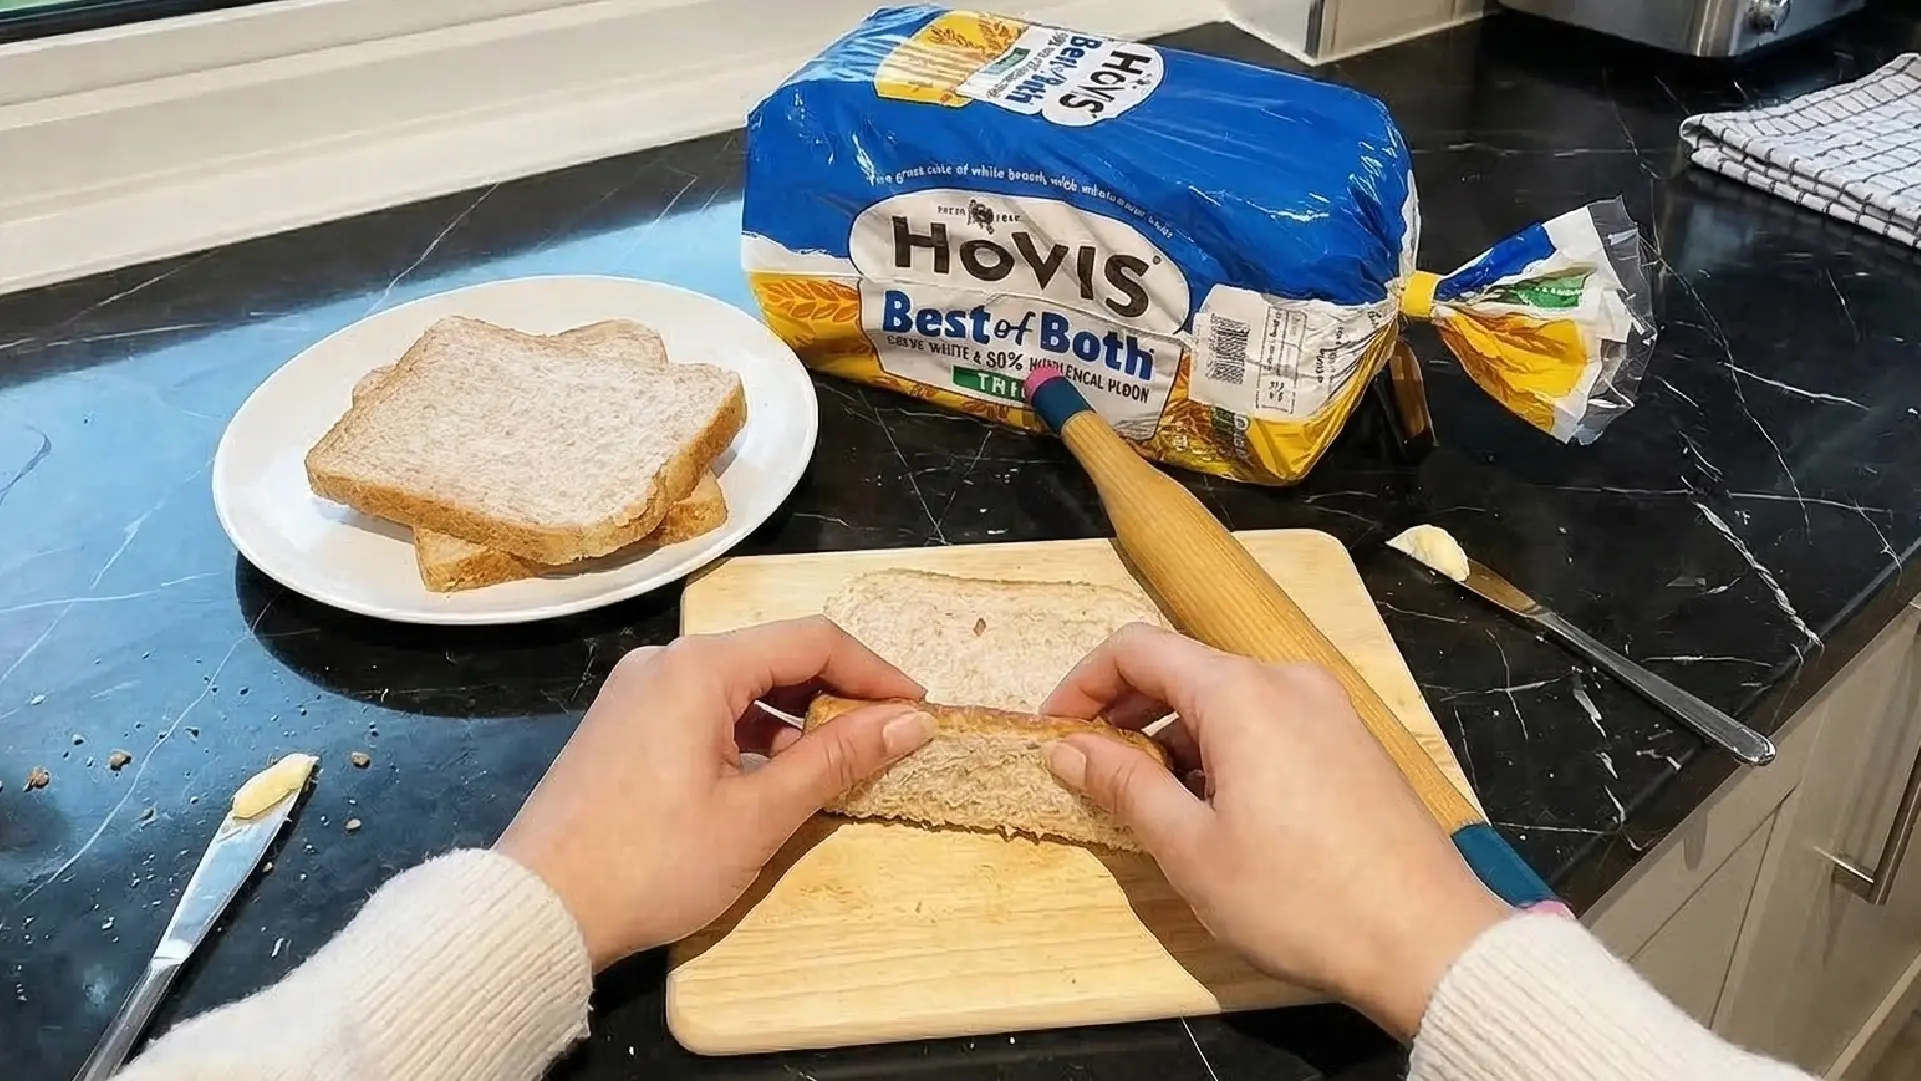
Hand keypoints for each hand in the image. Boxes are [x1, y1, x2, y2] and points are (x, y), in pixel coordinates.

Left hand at [495, 617, 934, 969]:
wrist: (538, 909)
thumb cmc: (652, 863)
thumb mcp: (759, 815)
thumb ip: (837, 759)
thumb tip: (910, 721)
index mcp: (700, 667)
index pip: (813, 640)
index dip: (875, 672)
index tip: (917, 711)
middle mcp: (665, 663)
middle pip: (776, 655)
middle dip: (837, 694)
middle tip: (885, 740)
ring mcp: (638, 693)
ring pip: (740, 686)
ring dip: (794, 719)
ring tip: (834, 769)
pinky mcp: (623, 727)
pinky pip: (705, 710)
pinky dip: (750, 734)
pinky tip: (771, 780)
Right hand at [1040, 623, 1507, 1038]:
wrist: (1427, 941)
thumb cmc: (1302, 899)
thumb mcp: (1191, 849)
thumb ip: (1124, 787)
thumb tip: (1070, 749)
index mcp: (1241, 694)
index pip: (1137, 648)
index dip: (1082, 685)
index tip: (1055, 733)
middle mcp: (1287, 682)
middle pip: (1183, 668)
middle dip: (1126, 712)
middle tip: (1091, 771)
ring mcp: (1327, 709)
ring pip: (1226, 699)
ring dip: (1174, 737)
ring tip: (1153, 805)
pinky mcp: (1351, 743)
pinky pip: (1268, 722)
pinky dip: (1223, 749)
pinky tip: (1216, 811)